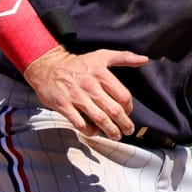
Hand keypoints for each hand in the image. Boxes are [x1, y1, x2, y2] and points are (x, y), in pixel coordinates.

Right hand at [23, 47, 149, 138]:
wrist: (47, 67)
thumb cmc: (77, 64)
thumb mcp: (101, 55)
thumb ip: (124, 57)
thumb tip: (144, 59)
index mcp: (101, 73)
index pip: (123, 96)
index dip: (129, 108)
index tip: (128, 113)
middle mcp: (90, 85)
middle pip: (114, 110)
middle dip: (125, 124)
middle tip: (128, 130)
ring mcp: (77, 97)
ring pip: (100, 119)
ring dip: (111, 131)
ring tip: (116, 135)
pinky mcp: (64, 105)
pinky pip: (81, 124)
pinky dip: (90, 131)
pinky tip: (94, 131)